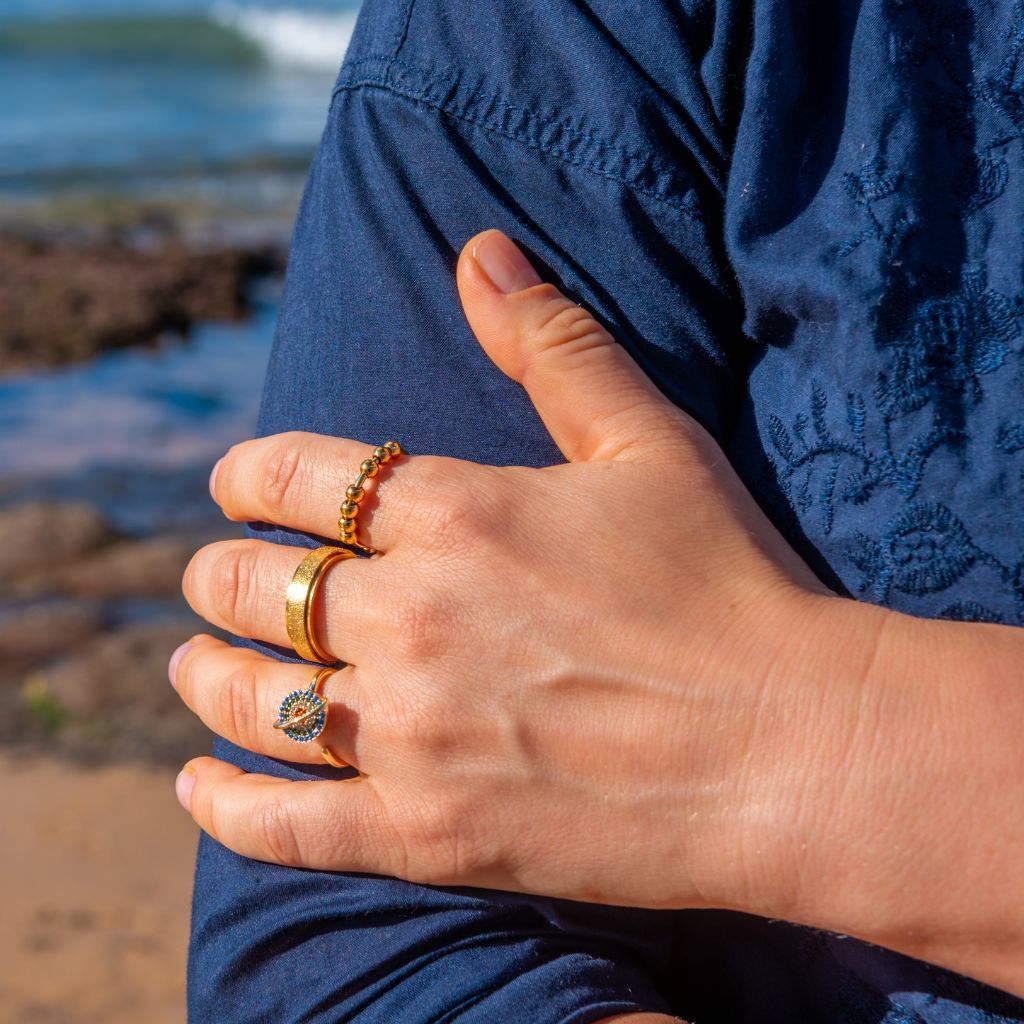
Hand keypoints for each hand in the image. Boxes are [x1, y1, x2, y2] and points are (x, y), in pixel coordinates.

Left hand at [171, 230, 876, 913]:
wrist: (792, 747)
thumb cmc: (728, 583)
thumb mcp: (648, 442)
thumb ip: (554, 345)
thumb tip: (478, 251)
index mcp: (455, 514)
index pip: (292, 476)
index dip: (246, 474)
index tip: (239, 484)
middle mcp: (411, 618)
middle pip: (248, 584)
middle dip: (217, 572)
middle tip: (217, 577)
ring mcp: (412, 735)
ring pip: (245, 697)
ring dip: (200, 674)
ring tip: (191, 666)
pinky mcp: (430, 834)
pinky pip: (282, 829)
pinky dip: (223, 806)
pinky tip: (196, 783)